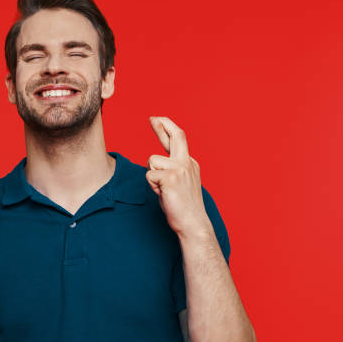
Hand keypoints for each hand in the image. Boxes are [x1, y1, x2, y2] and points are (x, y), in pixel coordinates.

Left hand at [145, 117, 210, 238]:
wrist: (193, 223)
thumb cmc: (182, 207)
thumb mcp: (179, 183)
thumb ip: (170, 169)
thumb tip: (155, 162)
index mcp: (189, 163)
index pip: (178, 139)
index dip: (166, 128)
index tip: (156, 119)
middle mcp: (187, 162)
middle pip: (176, 135)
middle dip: (162, 124)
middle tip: (152, 118)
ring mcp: (180, 169)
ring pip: (152, 161)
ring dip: (152, 176)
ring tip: (163, 190)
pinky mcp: (171, 178)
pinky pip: (149, 175)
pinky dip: (152, 186)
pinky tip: (163, 195)